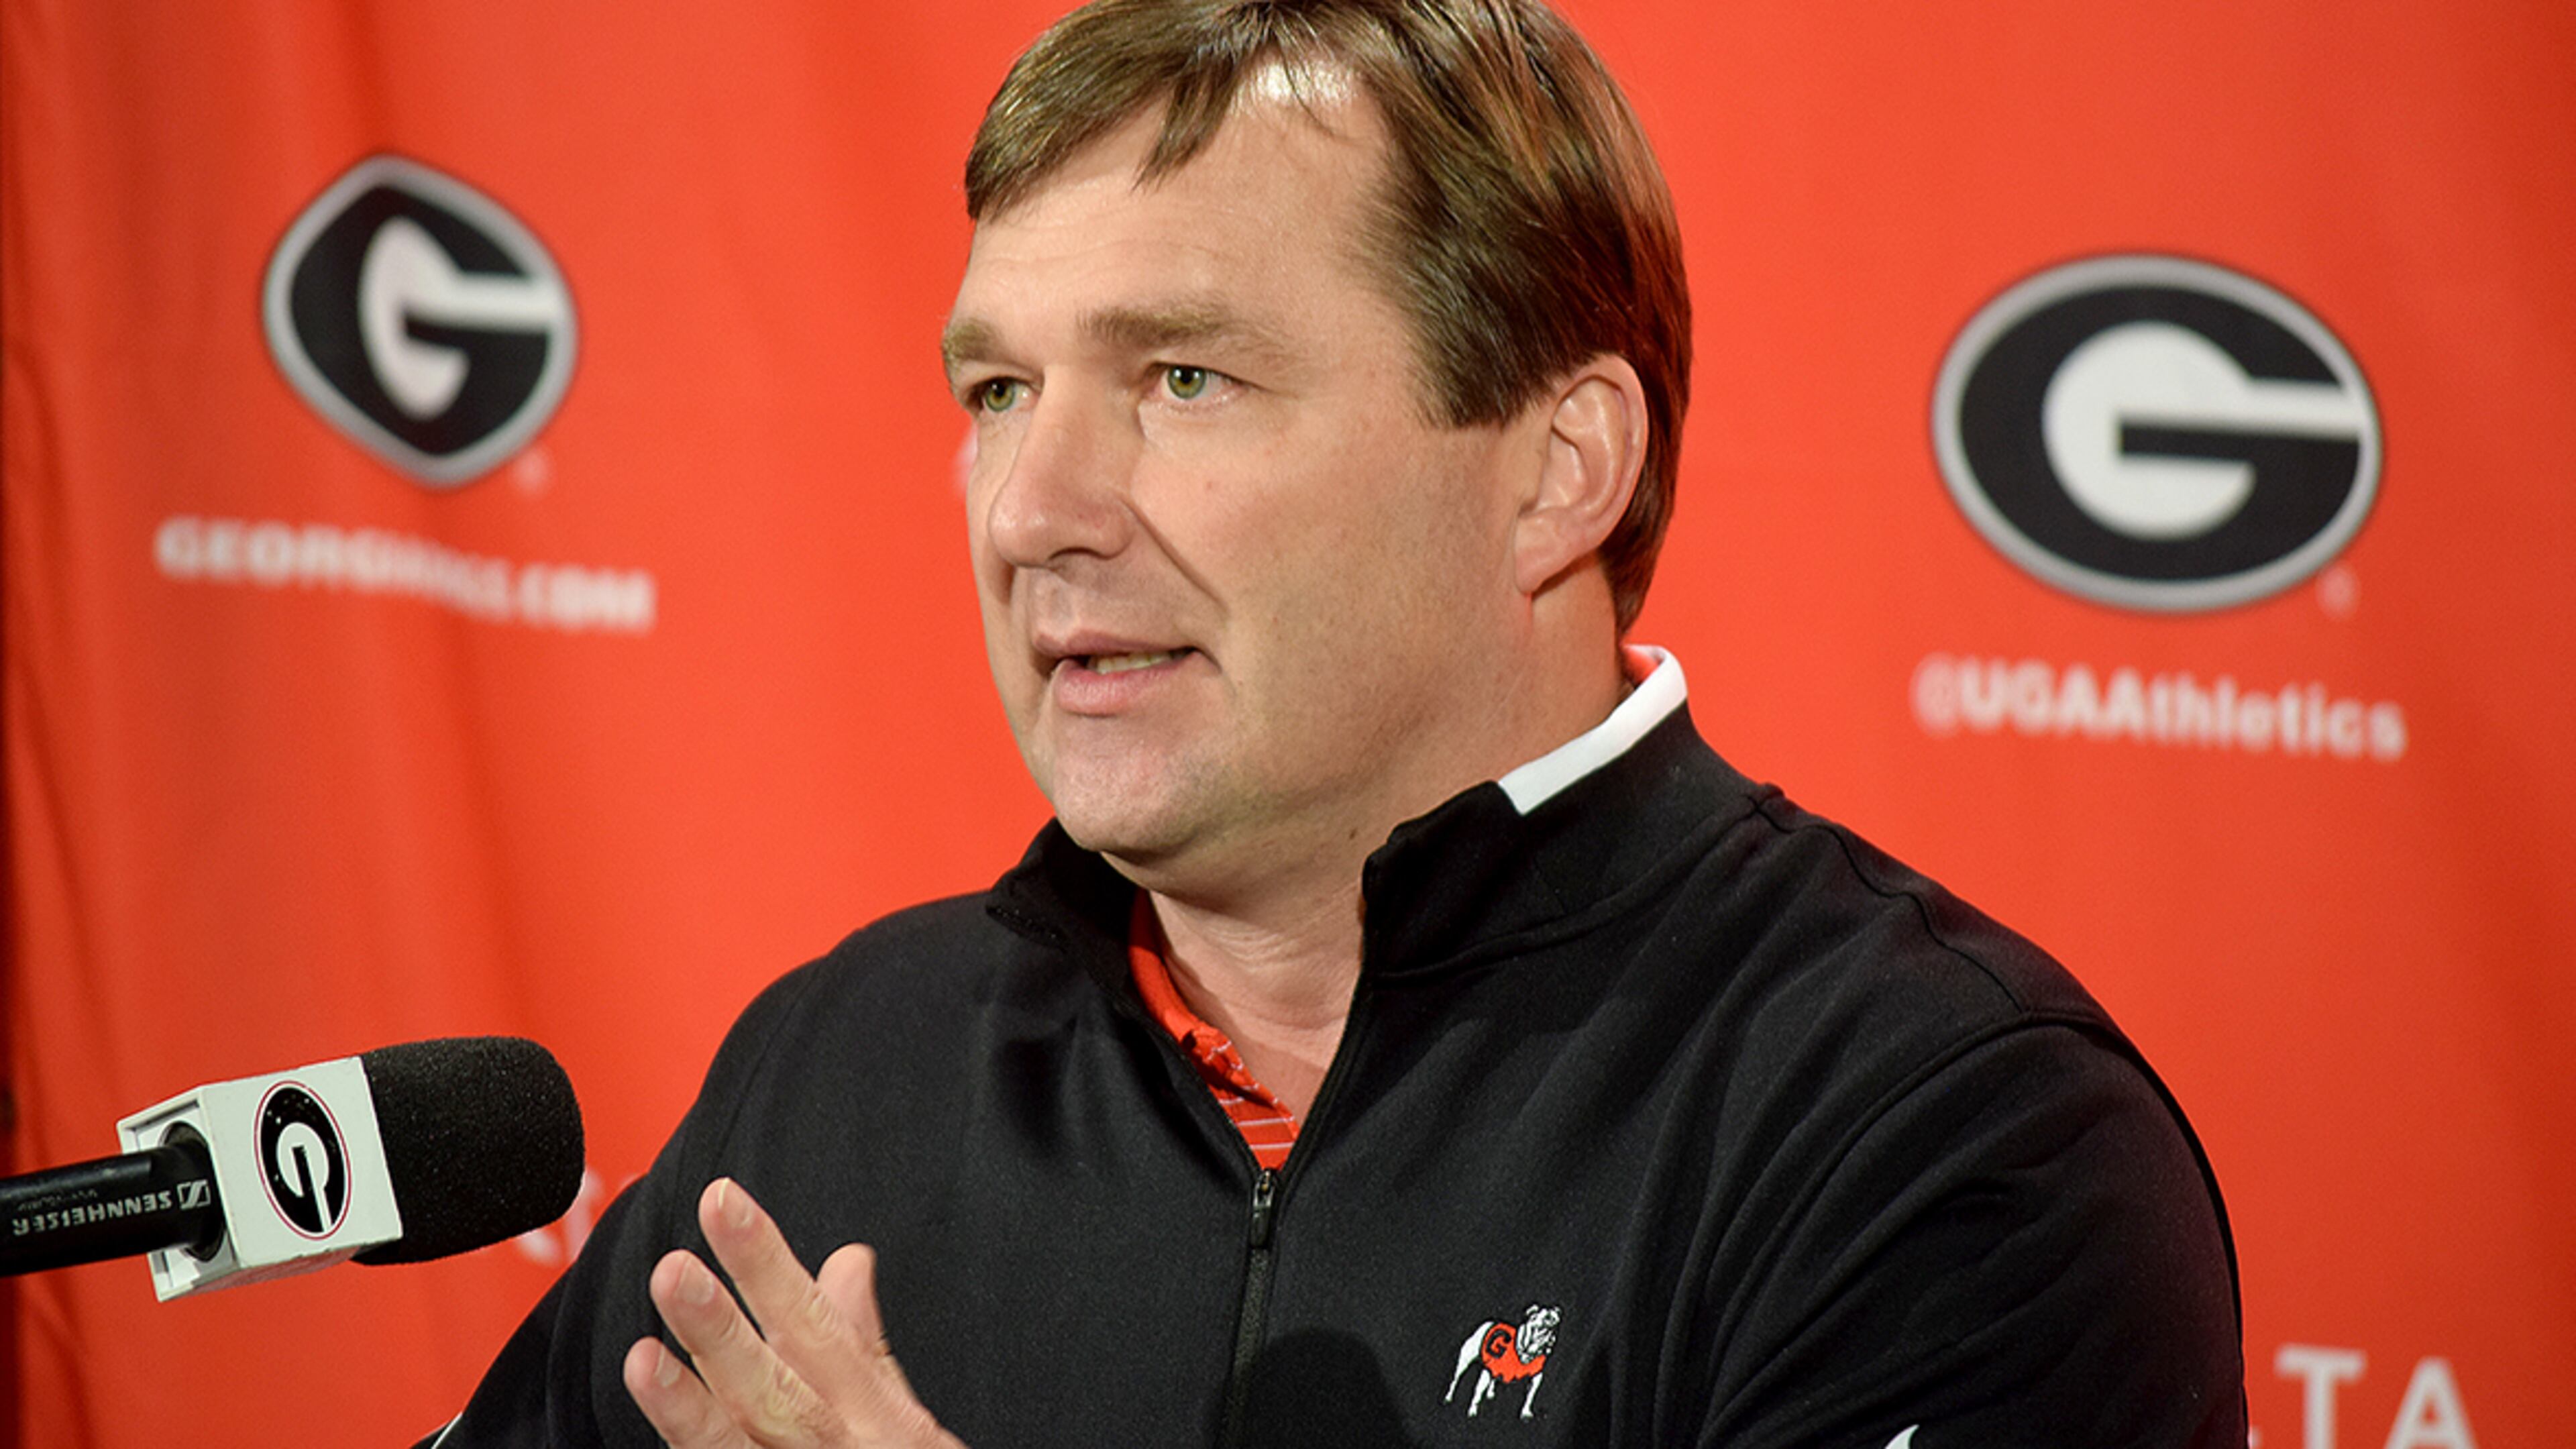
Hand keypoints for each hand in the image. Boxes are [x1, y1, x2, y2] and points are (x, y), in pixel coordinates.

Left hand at [623, 1178, 963, 1447]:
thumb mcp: (902, 1418)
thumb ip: (862, 1341)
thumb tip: (844, 1260)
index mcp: (867, 1413)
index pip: (812, 1324)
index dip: (765, 1263)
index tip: (723, 1203)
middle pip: (774, 1388)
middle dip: (724, 1333)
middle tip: (675, 1271)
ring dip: (691, 1408)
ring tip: (643, 1357)